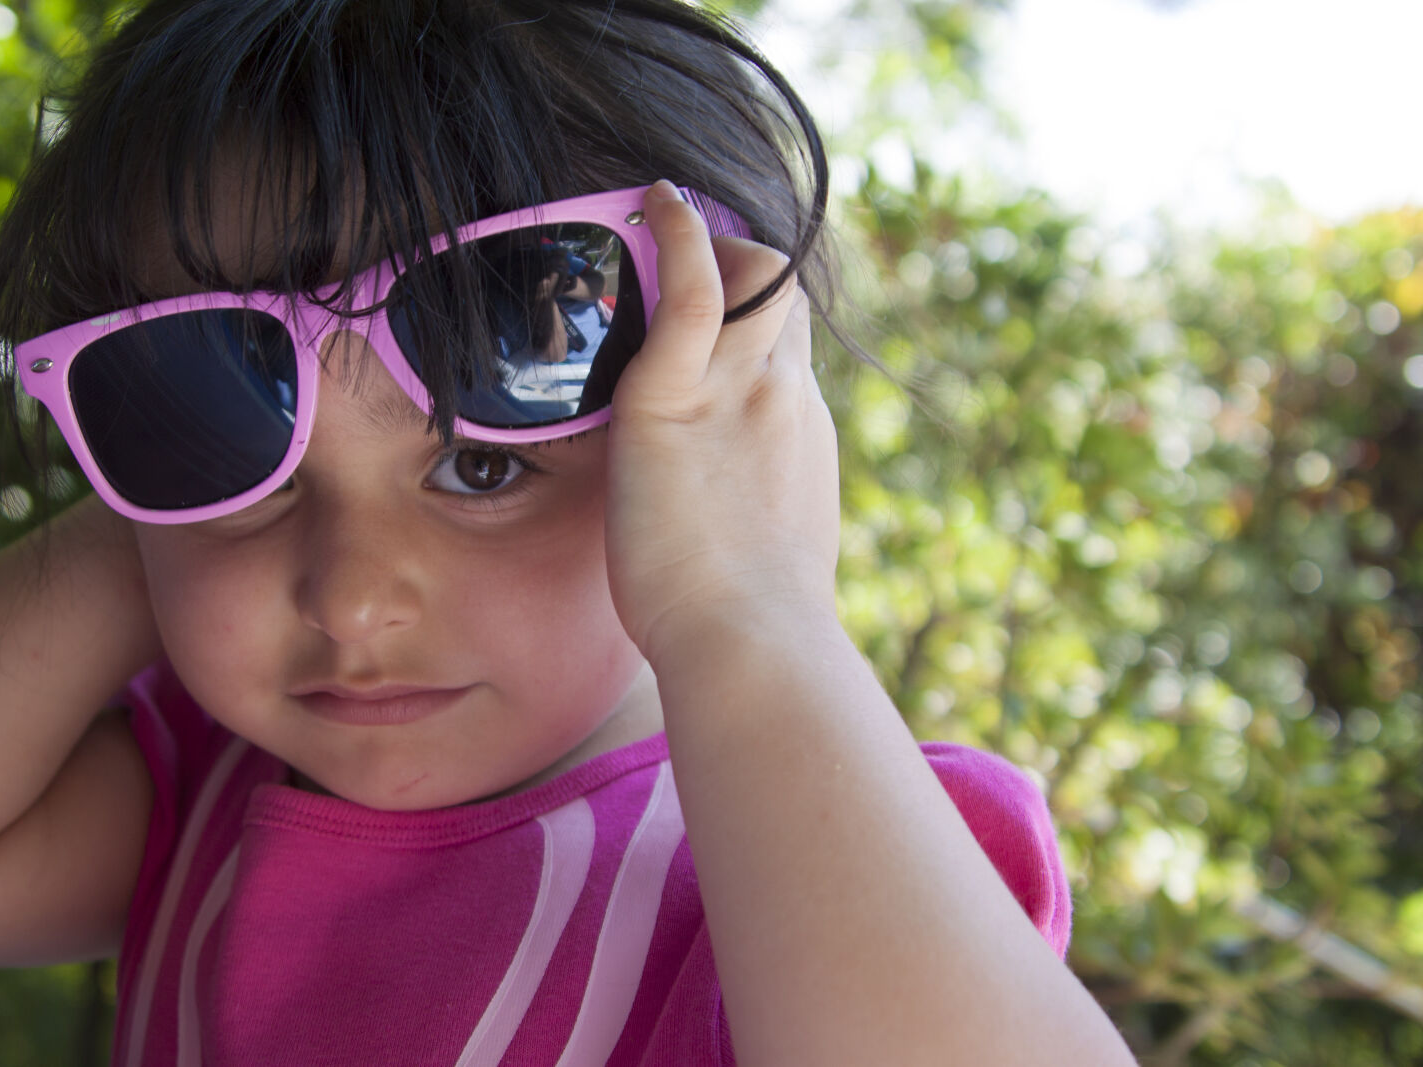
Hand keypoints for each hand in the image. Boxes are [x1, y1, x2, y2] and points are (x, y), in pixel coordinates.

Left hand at [604, 182, 839, 666]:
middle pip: (782, 293)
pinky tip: (655, 202)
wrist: (751, 646)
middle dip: (743, 265)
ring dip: (710, 244)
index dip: (758, 316)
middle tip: (688, 261)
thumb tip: (739, 522)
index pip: (787, 342)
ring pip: (753, 274)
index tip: (721, 312)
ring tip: (658, 226)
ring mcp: (739, 390)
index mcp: (802, 430)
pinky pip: (691, 290)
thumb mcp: (772, 547)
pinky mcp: (673, 399)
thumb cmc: (753, 626)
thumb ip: (758, 507)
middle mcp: (784, 395)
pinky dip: (679, 235)